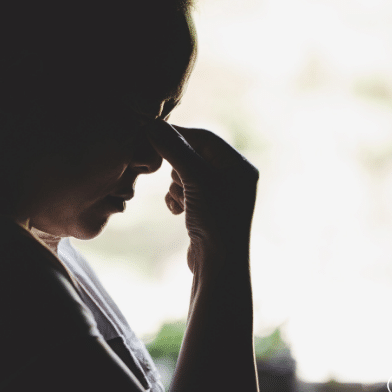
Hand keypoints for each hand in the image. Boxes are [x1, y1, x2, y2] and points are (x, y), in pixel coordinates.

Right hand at [144, 119, 258, 272]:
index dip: (178, 135)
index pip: (204, 138)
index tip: (152, 134)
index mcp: (238, 166)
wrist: (219, 266)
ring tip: (180, 201)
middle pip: (194, 155)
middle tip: (174, 180)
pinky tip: (178, 211)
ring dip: (176, 185)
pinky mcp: (208, 210)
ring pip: (186, 174)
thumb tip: (152, 124)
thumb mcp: (195, 179)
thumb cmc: (215, 219)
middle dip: (177, 167)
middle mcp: (233, 177)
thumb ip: (174, 149)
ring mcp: (221, 195)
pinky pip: (186, 192)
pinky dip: (177, 198)